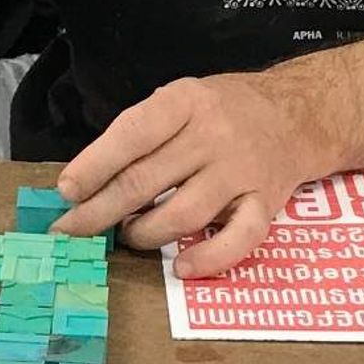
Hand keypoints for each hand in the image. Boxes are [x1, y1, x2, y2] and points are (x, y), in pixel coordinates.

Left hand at [50, 71, 333, 278]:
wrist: (298, 113)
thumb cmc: (225, 109)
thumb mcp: (182, 98)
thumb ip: (143, 131)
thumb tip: (88, 178)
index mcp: (186, 100)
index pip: (132, 133)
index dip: (94, 165)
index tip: (66, 191)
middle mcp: (214, 134)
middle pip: (147, 179)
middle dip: (101, 210)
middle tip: (72, 230)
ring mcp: (243, 170)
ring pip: (184, 213)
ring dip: (145, 233)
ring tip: (127, 236)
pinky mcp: (267, 203)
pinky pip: (240, 239)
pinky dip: (209, 258)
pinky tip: (181, 265)